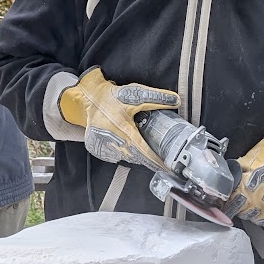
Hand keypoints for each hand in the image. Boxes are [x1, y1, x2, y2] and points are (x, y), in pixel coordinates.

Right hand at [57, 67, 179, 171]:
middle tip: (158, 161)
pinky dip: (122, 152)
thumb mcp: (135, 94)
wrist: (87, 98)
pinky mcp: (96, 149)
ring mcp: (102, 146)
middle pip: (135, 157)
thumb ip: (156, 98)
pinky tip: (124, 143)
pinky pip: (113, 155)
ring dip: (134, 155)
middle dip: (147, 159)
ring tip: (140, 147)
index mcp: (123, 128)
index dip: (155, 160)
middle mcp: (112, 140)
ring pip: (124, 157)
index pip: (143, 150)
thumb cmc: (112, 97)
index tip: (167, 168)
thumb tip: (176, 101)